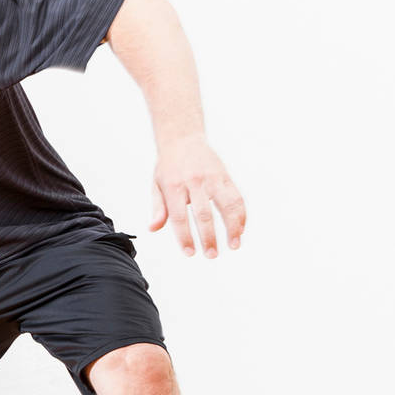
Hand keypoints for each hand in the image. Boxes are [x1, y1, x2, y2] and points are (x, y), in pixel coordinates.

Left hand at [149, 135, 245, 257]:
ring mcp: (212, 178)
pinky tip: (241, 229)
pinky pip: (236, 196)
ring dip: (233, 227)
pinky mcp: (225, 176)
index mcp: (174, 187)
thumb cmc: (168, 167)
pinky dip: (241, 214)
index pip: (180, 217)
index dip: (185, 237)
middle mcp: (194, 182)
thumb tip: (153, 229)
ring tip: (234, 245)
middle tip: (211, 255)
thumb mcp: (156, 185)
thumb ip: (158, 208)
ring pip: (227, 205)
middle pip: (204, 214)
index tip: (190, 253)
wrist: (182, 138)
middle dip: (209, 237)